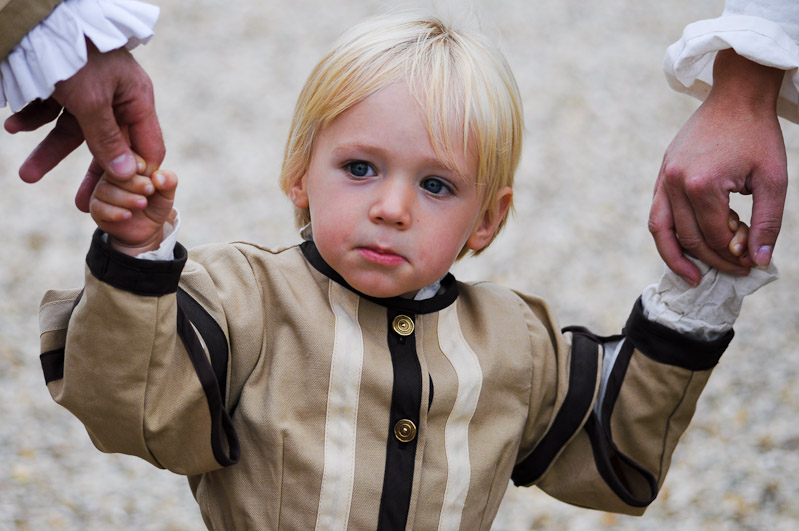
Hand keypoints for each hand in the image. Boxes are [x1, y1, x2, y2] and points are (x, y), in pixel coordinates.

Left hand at [4, 40, 164, 211]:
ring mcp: (92, 92)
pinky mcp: (66, 85)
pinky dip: (34, 119)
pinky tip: (13, 126)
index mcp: (137, 100)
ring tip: (25, 175)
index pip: (147, 147)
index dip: (137, 174)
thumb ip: (107, 140)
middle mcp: (118, 98)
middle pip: (107, 145)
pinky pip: (53, 111)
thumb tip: (126, 176)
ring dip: (49, 151)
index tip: (124, 200)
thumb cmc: (76, 54)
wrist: (41, 17)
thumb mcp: (91, 102)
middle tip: (80, 206)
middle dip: (88, 174)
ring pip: (73, 131)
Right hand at [90, 160, 177, 255]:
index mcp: (126, 163)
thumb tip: (158, 176)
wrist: (148, 228)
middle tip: (150, 189)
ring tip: (143, 203)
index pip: (124, 154)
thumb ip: (168, 181)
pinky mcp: (96, 208)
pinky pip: (98, 207)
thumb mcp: (167, 192)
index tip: (146, 170)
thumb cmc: (156, 203)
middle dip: (133, 181)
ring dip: (126, 198)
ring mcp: (101, 190)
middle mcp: (110, 174)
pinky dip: (115, 212)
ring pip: (104, 189)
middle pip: (112, 172)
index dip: (135, 161)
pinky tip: (128, 215)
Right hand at [649, 49, 786, 284]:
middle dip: (713, 259)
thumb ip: (767, 223)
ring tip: (692, 276)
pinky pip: (657, 213)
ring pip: (661, 230)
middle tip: (736, 268)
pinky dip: (667, 234)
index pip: (714, 236)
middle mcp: (675, 183)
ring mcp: (664, 178)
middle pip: (689, 237)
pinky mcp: (662, 173)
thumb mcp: (774, 180)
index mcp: (702, 184)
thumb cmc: (758, 135)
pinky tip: (682, 246)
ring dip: (676, 257)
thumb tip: (758, 261)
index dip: (734, 255)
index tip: (751, 265)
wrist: (736, 96)